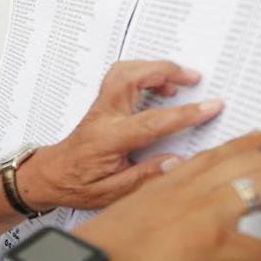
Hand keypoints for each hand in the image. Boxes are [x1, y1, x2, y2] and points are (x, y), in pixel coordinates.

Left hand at [19, 61, 223, 210]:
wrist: (51, 176)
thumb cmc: (76, 185)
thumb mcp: (112, 193)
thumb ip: (145, 176)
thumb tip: (175, 162)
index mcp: (108, 140)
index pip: (152, 122)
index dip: (184, 114)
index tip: (210, 107)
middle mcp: (103, 117)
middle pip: (131, 77)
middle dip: (166, 71)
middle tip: (194, 77)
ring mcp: (100, 107)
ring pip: (125, 70)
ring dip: (154, 68)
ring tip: (180, 79)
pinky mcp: (102, 104)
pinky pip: (122, 76)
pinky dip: (144, 73)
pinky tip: (160, 86)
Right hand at [74, 131, 260, 260]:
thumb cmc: (96, 257)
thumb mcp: (127, 221)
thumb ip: (155, 218)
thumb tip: (171, 235)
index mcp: (167, 184)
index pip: (216, 155)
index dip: (245, 147)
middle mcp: (190, 190)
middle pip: (254, 162)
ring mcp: (205, 213)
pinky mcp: (214, 246)